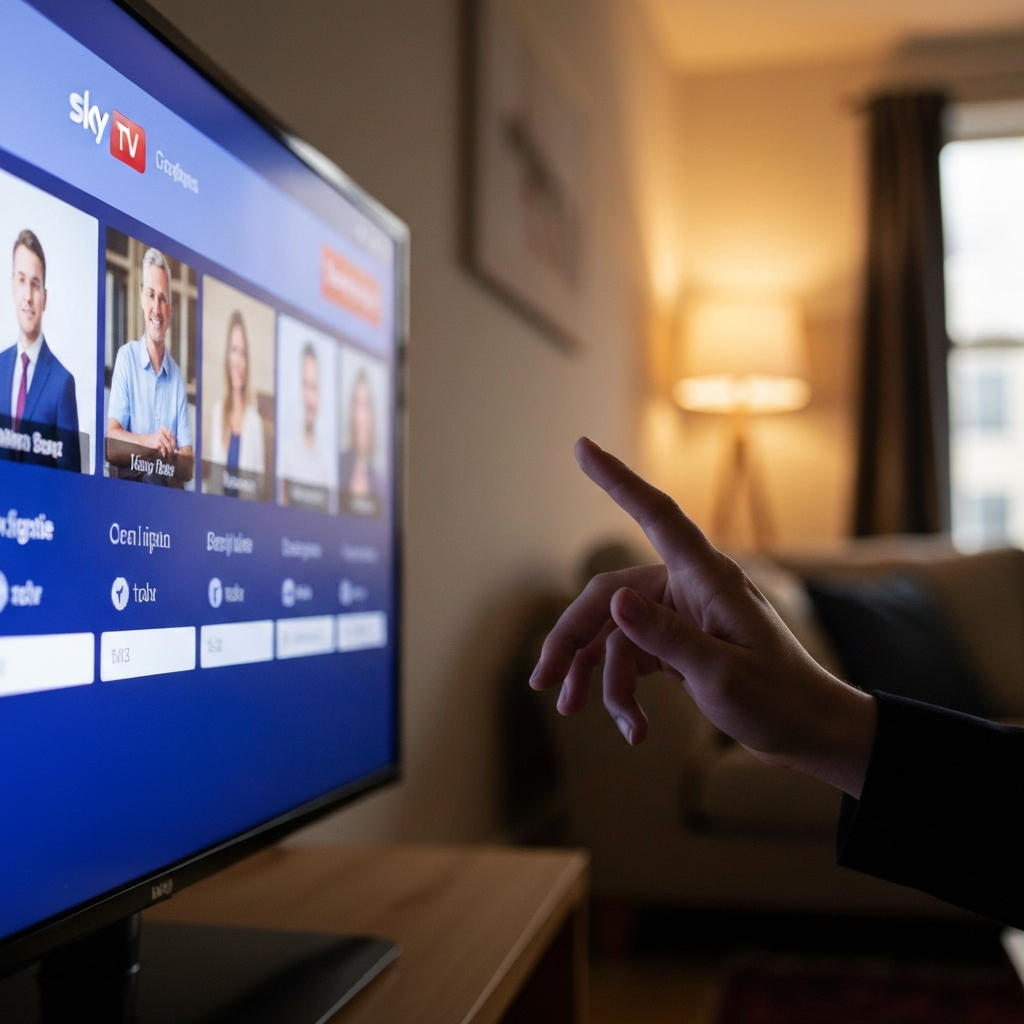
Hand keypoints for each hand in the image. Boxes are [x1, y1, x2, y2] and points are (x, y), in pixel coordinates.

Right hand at [142, 427, 176, 458]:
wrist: (143, 440)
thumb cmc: (155, 439)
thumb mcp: (162, 436)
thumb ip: (168, 439)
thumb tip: (176, 448)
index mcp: (163, 428)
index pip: (172, 435)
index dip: (175, 441)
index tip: (175, 446)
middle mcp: (162, 431)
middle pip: (172, 440)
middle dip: (174, 446)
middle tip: (175, 451)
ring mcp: (159, 436)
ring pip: (169, 445)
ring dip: (170, 450)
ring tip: (170, 453)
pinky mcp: (157, 442)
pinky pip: (164, 448)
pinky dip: (164, 452)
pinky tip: (164, 454)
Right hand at [529, 438, 876, 797]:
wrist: (812, 736)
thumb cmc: (780, 701)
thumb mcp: (723, 674)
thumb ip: (668, 637)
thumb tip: (614, 599)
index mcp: (708, 579)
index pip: (656, 515)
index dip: (618, 480)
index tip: (583, 448)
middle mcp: (689, 589)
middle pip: (609, 596)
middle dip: (571, 639)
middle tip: (543, 680)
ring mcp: (681, 618)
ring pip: (613, 633)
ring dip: (592, 675)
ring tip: (575, 712)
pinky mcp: (677, 646)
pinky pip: (630, 658)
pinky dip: (620, 692)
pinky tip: (632, 730)